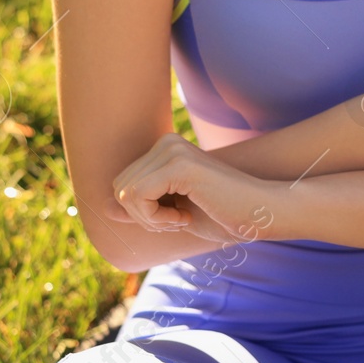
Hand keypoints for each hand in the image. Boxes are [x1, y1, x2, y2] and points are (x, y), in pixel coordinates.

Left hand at [111, 133, 277, 244]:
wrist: (260, 214)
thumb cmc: (223, 214)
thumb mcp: (172, 213)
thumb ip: (140, 207)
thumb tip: (103, 206)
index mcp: (165, 149)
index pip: (122, 184)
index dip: (141, 212)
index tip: (175, 216)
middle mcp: (167, 143)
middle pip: (120, 188)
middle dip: (143, 216)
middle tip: (177, 219)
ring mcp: (173, 151)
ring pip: (126, 194)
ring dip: (151, 219)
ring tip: (182, 217)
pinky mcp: (180, 165)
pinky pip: (138, 197)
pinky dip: (156, 219)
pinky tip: (184, 217)